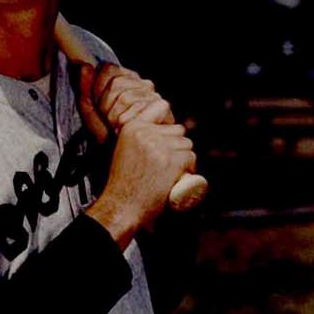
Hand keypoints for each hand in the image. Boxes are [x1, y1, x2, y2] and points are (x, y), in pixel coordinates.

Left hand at [76, 62, 174, 145]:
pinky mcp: (162, 106)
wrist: (126, 159)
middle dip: (107, 108)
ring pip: (127, 97)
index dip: (99, 91)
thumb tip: (84, 66)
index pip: (108, 69)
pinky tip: (130, 131)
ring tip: (119, 130)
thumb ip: (84, 90)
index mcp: (126, 80)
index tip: (101, 110)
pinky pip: (139, 108)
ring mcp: (153, 95)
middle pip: (117, 84)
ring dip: (117, 118)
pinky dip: (129, 123)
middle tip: (110, 123)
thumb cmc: (110, 137)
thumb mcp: (91, 114)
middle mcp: (142, 84)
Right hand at [86, 117, 197, 245]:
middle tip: (167, 164)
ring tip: (171, 173)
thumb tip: (158, 130)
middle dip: (177, 146)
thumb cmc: (123, 183)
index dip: (168, 123)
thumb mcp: (123, 149)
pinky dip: (190, 169)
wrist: (122, 206)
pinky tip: (178, 178)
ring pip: (187, 145)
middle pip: (178, 130)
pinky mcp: (172, 161)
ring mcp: (160, 147)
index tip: (168, 136)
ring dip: (184, 158)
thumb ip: (137, 137)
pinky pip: (191, 158)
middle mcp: (146, 133)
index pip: (161, 107)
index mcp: (133, 127)